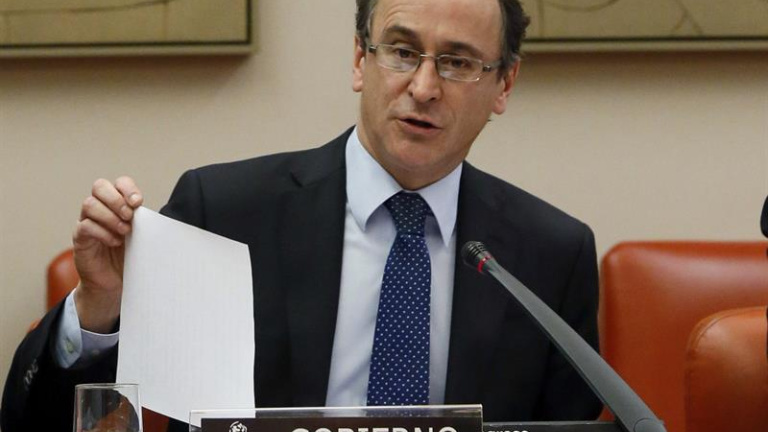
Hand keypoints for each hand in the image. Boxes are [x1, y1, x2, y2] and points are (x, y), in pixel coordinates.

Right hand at [72, 177, 142, 332]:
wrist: (114, 284)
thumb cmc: (131, 257)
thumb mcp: (144, 237)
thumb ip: (148, 224)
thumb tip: (168, 220)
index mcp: (116, 205)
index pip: (118, 183)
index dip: (128, 188)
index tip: (139, 202)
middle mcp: (99, 209)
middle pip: (99, 186)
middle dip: (116, 199)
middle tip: (130, 216)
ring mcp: (86, 222)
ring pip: (89, 204)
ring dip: (110, 216)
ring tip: (125, 231)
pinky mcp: (80, 238)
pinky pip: (85, 226)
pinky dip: (102, 232)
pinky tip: (115, 242)